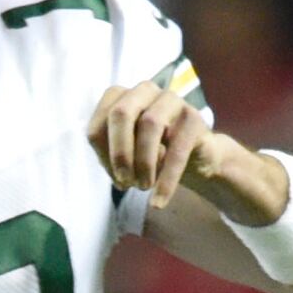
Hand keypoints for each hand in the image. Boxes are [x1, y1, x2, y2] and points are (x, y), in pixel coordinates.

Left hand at [87, 81, 283, 219]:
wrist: (194, 158)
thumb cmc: (152, 154)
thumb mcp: (126, 155)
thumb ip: (113, 155)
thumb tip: (117, 168)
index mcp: (120, 97)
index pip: (98, 124)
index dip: (103, 155)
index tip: (115, 177)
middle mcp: (144, 91)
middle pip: (121, 113)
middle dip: (119, 152)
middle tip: (124, 182)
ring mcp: (171, 99)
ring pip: (150, 123)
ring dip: (143, 163)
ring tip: (143, 187)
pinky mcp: (194, 117)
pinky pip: (177, 148)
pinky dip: (166, 179)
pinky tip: (159, 202)